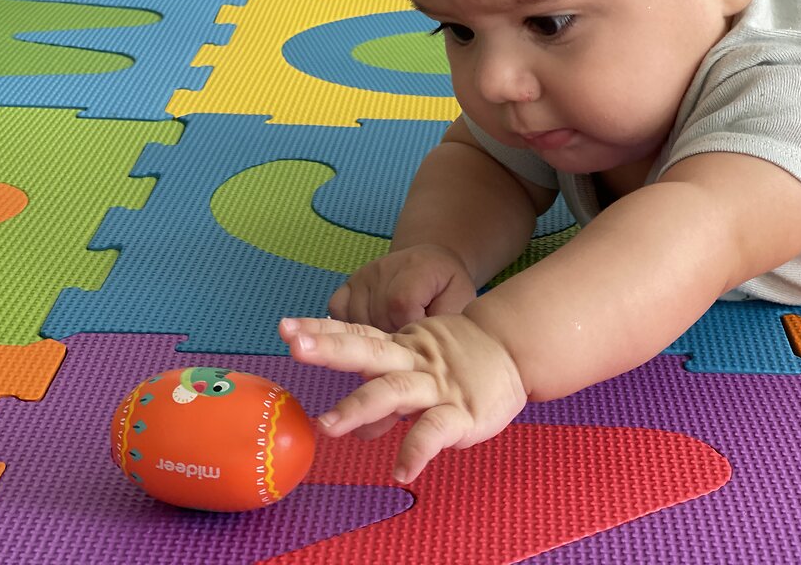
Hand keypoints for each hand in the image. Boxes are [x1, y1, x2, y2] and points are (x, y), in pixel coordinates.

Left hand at [279, 313, 526, 482]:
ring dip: (359, 407)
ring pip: (393, 391)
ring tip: (328, 426)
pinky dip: (417, 451)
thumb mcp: (416, 358)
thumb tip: (343, 421)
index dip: (323, 330)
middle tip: (295, 348)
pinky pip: (434, 432)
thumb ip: (380, 382)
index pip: (356, 333)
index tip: (287, 328)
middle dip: (329, 349)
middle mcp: (412, 360)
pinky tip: (401, 471)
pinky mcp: (461, 413)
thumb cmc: (458, 360)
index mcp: (400, 345)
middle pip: (366, 350)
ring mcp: (435, 386)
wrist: (513, 351)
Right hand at [328, 244, 476, 331]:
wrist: (429, 262)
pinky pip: (338, 313)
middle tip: (410, 340)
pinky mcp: (347, 285)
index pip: (399, 306)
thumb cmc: (446, 285)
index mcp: (415, 268)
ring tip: (394, 335)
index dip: (409, 331)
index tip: (422, 338)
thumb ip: (446, 319)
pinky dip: (351, 328)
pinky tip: (372, 330)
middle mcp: (382, 269)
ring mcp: (361, 277)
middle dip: (394, 339)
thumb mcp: (459, 298)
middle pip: (378, 318)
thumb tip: (425, 344)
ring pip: (356, 321)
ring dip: (374, 337)